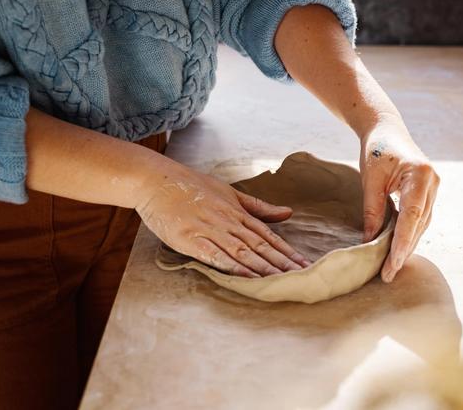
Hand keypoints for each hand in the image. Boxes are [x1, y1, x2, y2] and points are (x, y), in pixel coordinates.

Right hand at [135, 164, 310, 276]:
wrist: (157, 181)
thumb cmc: (192, 187)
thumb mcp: (229, 193)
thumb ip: (258, 207)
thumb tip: (288, 212)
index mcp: (238, 212)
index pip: (268, 236)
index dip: (287, 252)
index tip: (304, 266)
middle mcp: (228, 222)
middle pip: (260, 246)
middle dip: (282, 264)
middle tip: (301, 278)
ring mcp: (210, 230)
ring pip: (242, 252)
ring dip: (263, 268)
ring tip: (281, 282)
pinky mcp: (191, 239)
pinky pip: (215, 255)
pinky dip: (232, 266)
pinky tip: (246, 277)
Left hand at [360, 117, 439, 282]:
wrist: (386, 129)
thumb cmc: (377, 150)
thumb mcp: (370, 180)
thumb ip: (372, 210)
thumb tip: (369, 242)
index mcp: (420, 175)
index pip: (412, 217)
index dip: (402, 244)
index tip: (391, 265)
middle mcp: (433, 183)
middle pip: (420, 224)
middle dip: (404, 250)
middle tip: (388, 274)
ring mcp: (434, 187)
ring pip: (422, 224)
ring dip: (408, 244)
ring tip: (392, 266)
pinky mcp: (429, 191)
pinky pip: (421, 217)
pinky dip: (410, 233)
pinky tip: (399, 248)